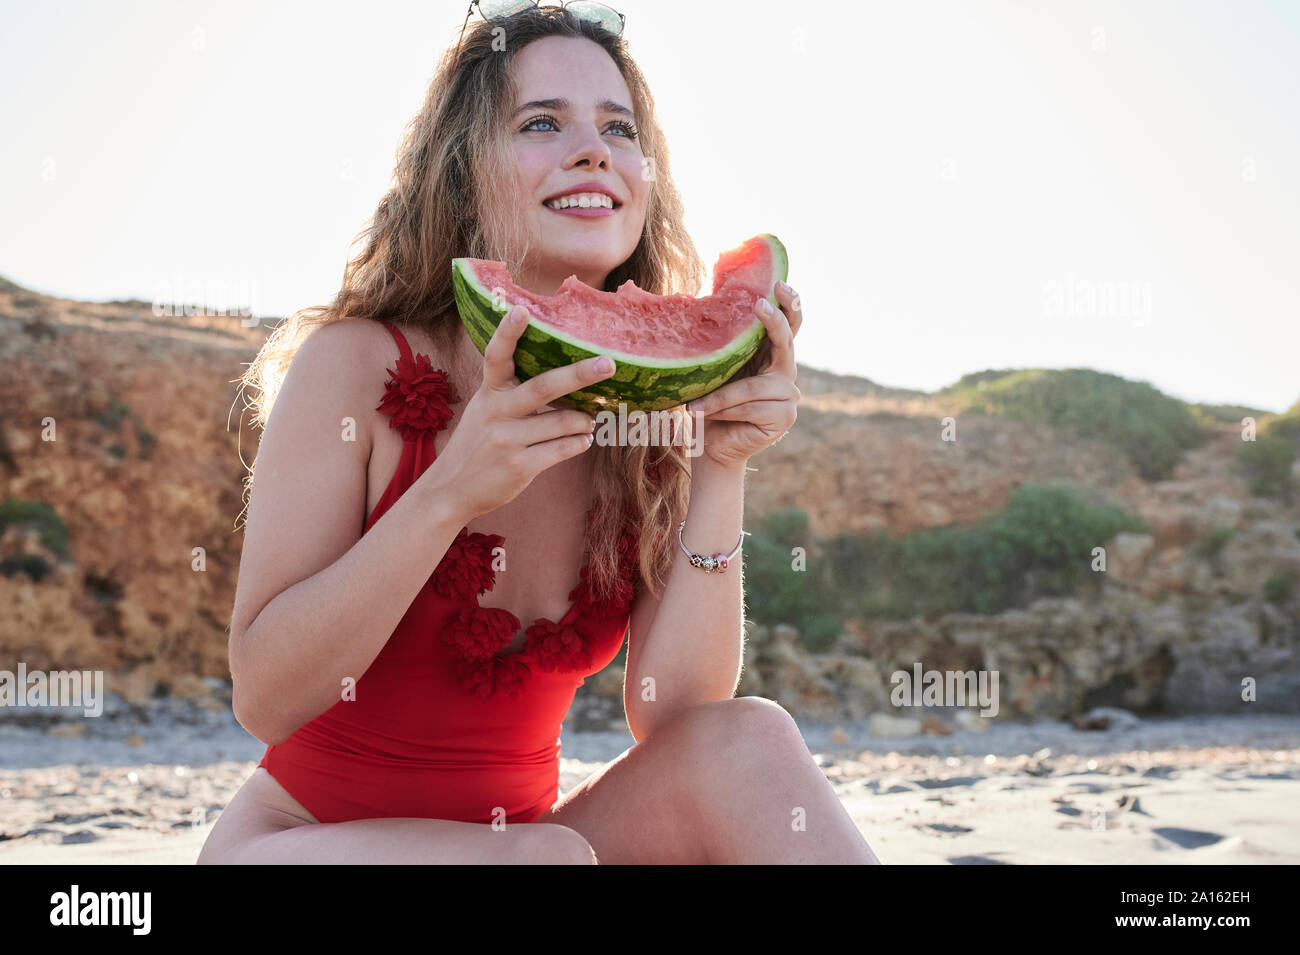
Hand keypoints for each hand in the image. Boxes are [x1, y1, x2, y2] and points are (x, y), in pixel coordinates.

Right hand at [428, 305, 616, 520]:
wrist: (451, 489)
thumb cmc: (477, 444)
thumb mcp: (484, 410)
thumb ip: (512, 393)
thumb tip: (566, 380)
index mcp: (488, 393)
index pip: (495, 357)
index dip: (507, 333)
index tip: (521, 310)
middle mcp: (496, 413)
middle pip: (543, 386)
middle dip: (579, 374)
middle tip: (609, 364)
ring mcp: (507, 441)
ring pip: (563, 422)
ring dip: (585, 421)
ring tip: (590, 421)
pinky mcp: (519, 467)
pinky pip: (563, 449)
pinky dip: (579, 443)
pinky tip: (582, 441)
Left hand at [684, 282, 801, 470]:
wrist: (710, 445)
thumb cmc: (710, 404)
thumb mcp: (716, 369)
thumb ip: (724, 345)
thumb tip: (708, 302)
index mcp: (770, 355)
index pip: (788, 324)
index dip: (787, 304)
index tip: (777, 284)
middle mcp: (785, 372)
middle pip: (786, 342)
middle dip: (774, 322)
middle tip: (760, 305)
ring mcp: (789, 396)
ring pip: (755, 386)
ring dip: (721, 397)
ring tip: (694, 407)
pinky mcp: (784, 418)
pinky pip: (750, 407)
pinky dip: (725, 411)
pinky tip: (706, 415)